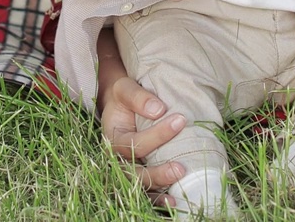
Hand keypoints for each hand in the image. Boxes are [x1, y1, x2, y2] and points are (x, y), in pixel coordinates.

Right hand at [100, 75, 186, 206]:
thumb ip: (137, 97)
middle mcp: (117, 160)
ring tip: (180, 185)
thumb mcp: (125, 89)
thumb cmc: (124, 98)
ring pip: (140, 187)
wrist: (121, 104)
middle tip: (181, 167)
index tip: (181, 119)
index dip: (158, 134)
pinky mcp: (138, 177)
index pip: (134, 144)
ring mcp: (127, 170)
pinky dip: (158, 201)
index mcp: (112, 139)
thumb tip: (159, 109)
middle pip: (134, 174)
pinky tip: (174, 203)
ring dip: (160, 188)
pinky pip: (146, 194)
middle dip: (158, 173)